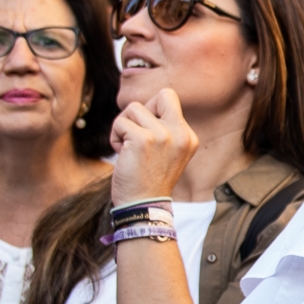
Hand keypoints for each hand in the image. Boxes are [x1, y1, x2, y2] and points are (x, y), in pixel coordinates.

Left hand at [107, 88, 198, 204]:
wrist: (143, 207)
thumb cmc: (148, 181)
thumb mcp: (167, 153)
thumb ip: (164, 130)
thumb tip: (141, 107)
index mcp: (188, 137)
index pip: (170, 100)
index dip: (153, 111)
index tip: (148, 134)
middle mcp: (180, 134)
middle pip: (160, 96)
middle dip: (143, 110)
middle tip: (136, 134)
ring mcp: (162, 135)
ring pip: (133, 108)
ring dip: (124, 127)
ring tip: (128, 149)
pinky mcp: (142, 139)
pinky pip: (120, 123)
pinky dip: (115, 138)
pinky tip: (123, 155)